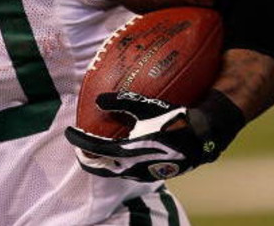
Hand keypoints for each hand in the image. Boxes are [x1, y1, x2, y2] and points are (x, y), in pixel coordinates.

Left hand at [65, 91, 230, 181]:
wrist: (204, 137)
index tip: (69, 132)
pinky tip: (119, 152)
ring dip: (102, 162)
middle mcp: (133, 167)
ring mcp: (144, 173)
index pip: (95, 148)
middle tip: (79, 148)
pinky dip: (117, 163)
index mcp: (129, 151)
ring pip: (114, 171)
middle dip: (87, 158)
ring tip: (95, 150)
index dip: (79, 140)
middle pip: (101, 167)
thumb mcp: (147, 106)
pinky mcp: (153, 174)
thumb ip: (120, 102)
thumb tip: (98, 100)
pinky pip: (128, 171)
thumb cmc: (175, 117)